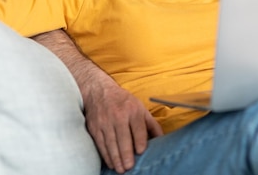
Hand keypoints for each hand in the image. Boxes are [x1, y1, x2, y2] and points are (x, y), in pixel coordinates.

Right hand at [31, 30, 162, 173]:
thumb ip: (151, 124)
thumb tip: (162, 140)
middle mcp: (119, 115)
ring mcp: (105, 122)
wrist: (98, 90)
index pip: (138, 129)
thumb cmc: (123, 101)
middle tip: (129, 167)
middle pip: (123, 138)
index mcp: (133, 110)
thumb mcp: (140, 107)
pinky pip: (100, 144)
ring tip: (121, 170)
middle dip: (126, 155)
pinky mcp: (95, 127)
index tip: (140, 152)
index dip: (139, 142)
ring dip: (116, 159)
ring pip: (111, 143)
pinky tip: (111, 163)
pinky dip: (106, 155)